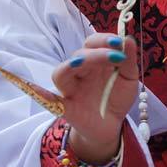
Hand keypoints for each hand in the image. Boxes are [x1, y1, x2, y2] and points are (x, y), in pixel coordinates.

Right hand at [51, 34, 137, 162]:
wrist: (111, 126)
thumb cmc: (116, 98)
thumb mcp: (128, 79)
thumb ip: (128, 61)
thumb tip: (128, 39)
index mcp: (94, 62)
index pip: (92, 43)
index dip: (103, 40)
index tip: (118, 42)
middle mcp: (79, 72)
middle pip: (78, 55)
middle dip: (95, 53)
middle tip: (114, 56)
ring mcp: (70, 89)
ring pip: (62, 73)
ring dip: (71, 65)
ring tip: (83, 62)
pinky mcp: (63, 107)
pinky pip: (49, 100)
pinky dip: (40, 94)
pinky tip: (37, 91)